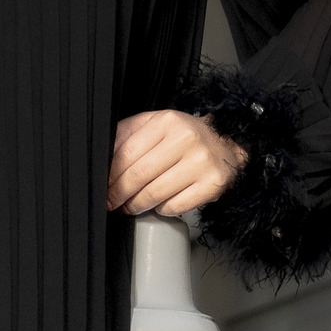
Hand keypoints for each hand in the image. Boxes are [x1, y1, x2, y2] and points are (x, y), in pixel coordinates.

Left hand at [108, 109, 245, 217]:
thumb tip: (104, 159)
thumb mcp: (156, 124)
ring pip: (155, 194)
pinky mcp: (211, 185)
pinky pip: (174, 206)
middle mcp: (186, 139)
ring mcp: (201, 163)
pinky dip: (161, 209)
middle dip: (119, 193)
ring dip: (136, 205)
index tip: (103, 186)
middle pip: (139, 175)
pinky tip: (158, 205)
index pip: (127, 153)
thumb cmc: (185, 136)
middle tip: (111, 202)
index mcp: (167, 121)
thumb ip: (129, 134)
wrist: (227, 144)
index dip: (111, 175)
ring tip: (129, 207)